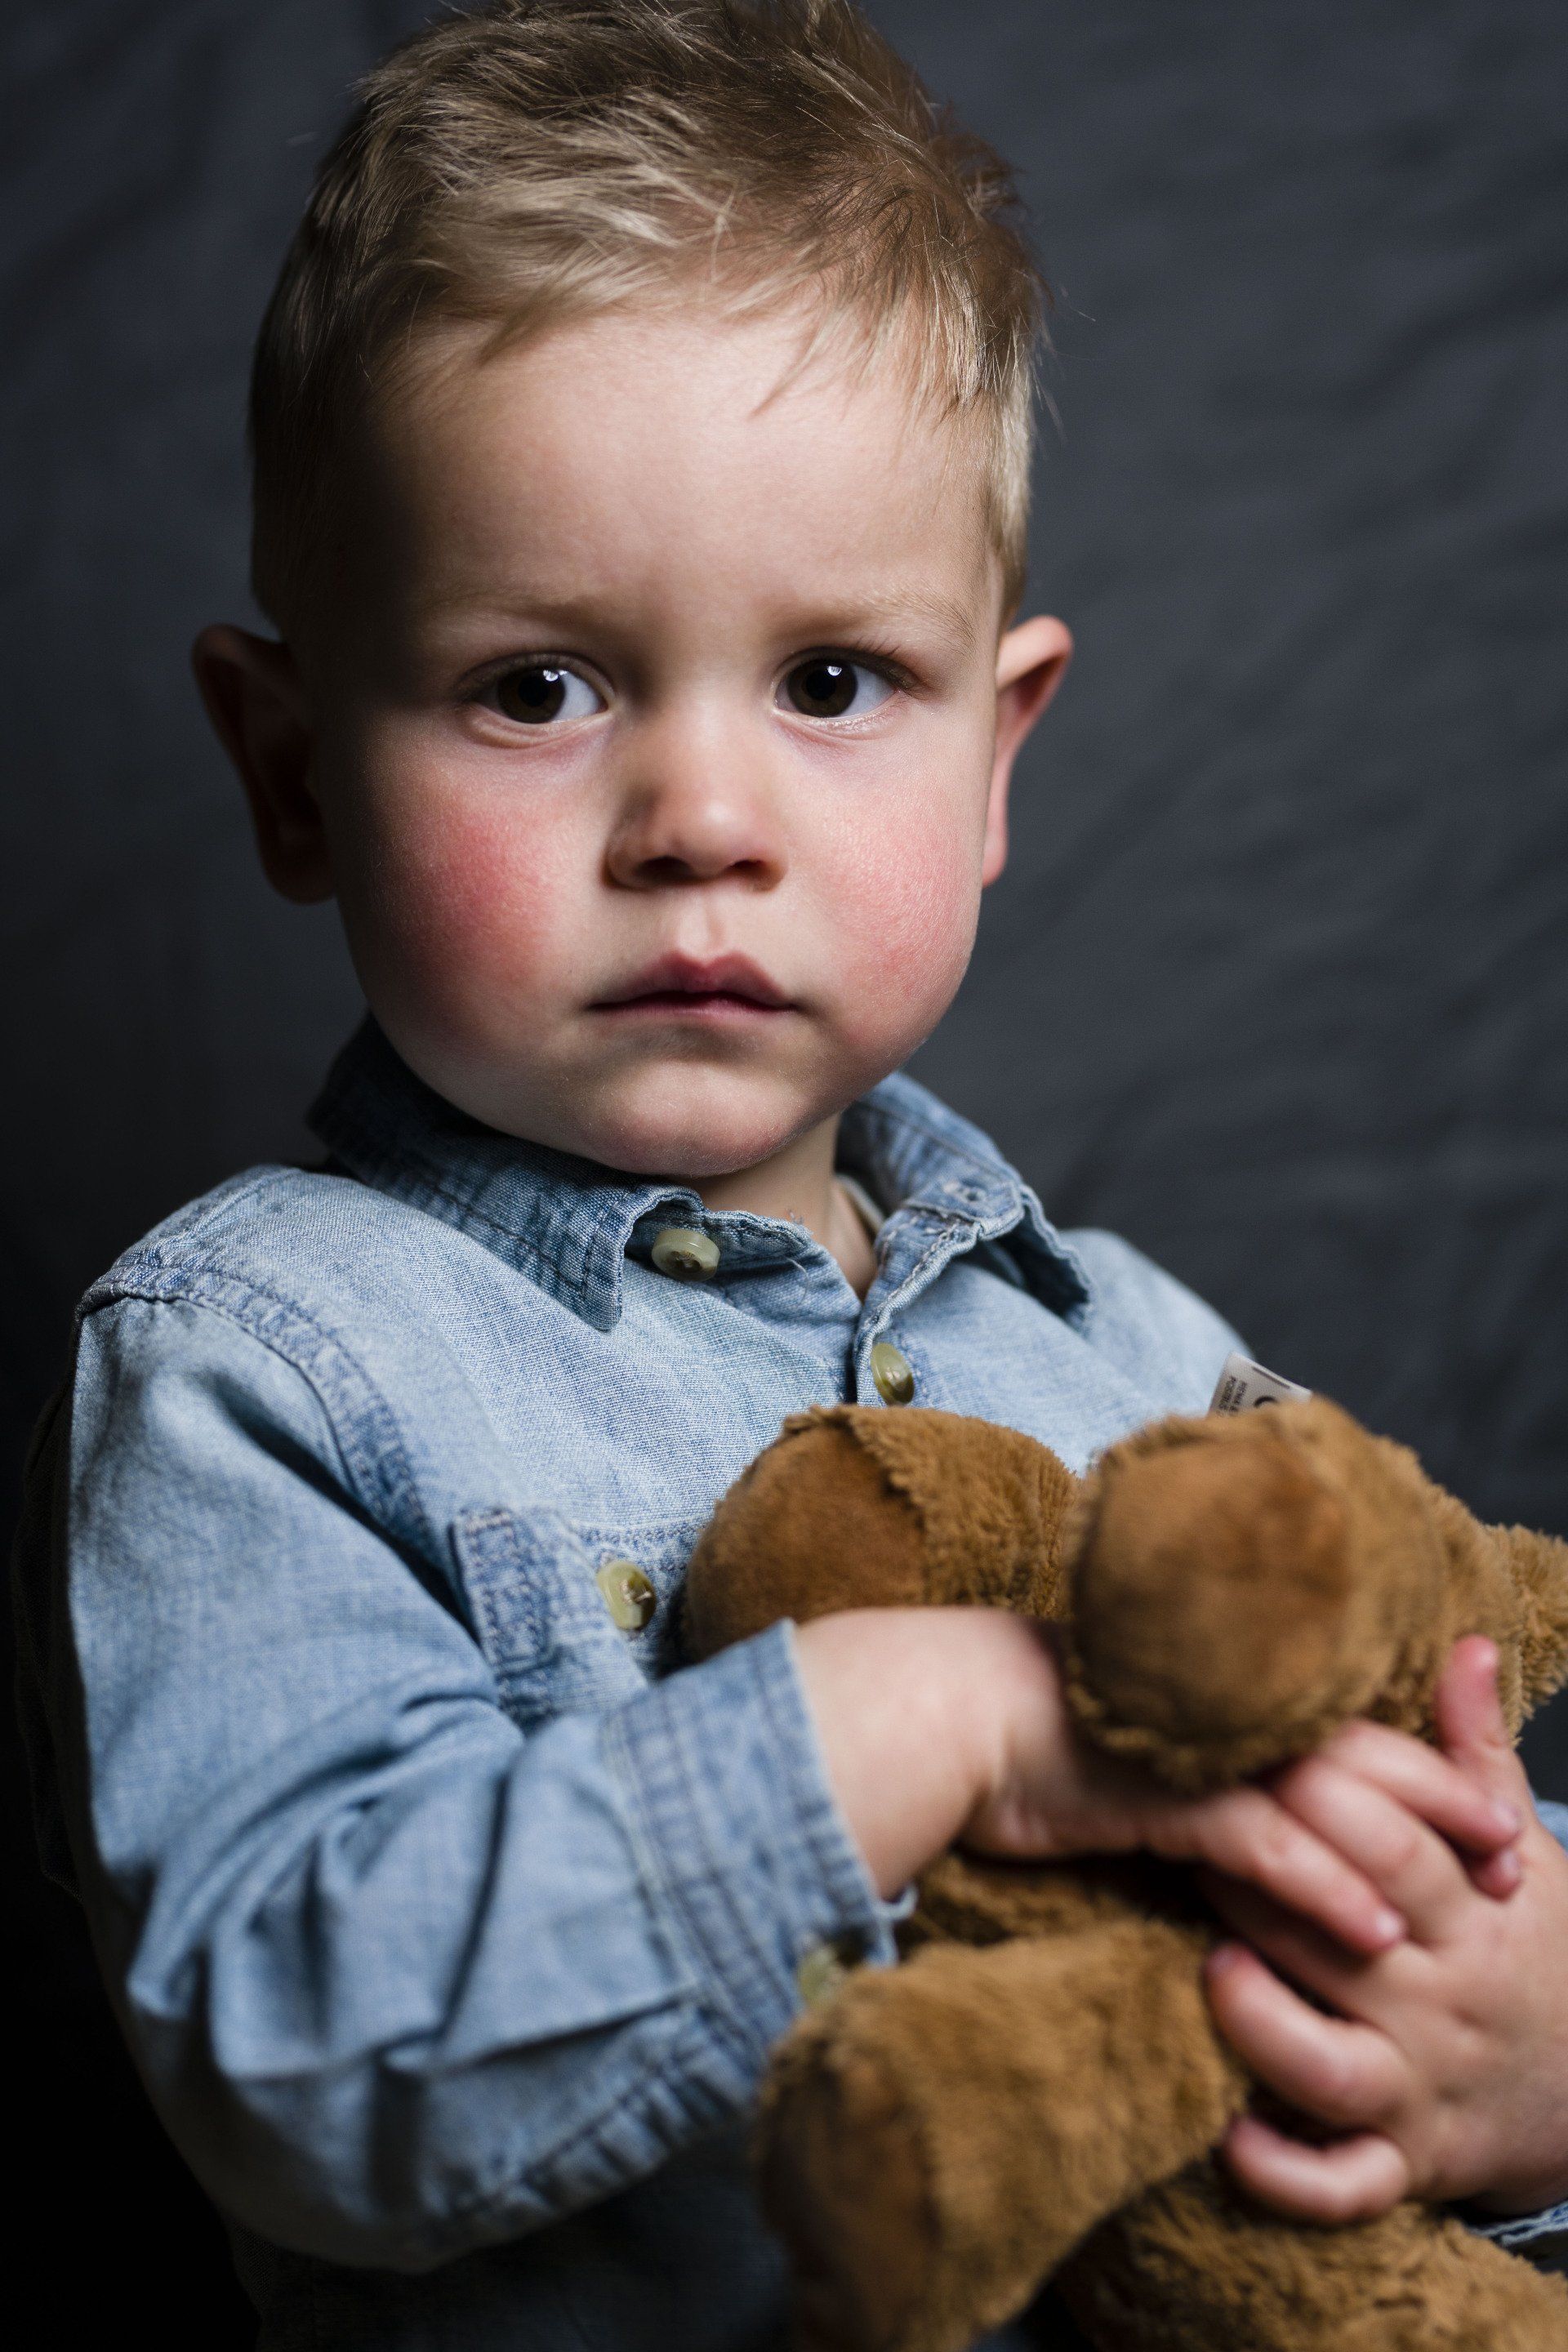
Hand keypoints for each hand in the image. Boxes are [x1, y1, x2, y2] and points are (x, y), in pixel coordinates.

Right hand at [794, 1609, 1511, 1954]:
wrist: (947, 1713)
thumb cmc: (1031, 1731)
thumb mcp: (1136, 1745)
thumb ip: (1201, 1759)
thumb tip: (1249, 1788)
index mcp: (1226, 1692)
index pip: (1352, 1723)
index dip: (1432, 1763)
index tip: (1496, 1811)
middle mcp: (1223, 1713)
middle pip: (1366, 1754)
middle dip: (1450, 1804)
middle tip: (1515, 1861)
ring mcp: (1194, 1750)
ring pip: (1331, 1797)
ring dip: (1411, 1850)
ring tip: (1476, 1901)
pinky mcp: (1158, 1793)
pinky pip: (1261, 1843)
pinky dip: (1325, 1884)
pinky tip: (1373, 1927)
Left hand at [1203, 1636, 1567, 2220]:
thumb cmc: (1530, 1947)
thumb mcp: (1523, 1850)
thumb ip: (1476, 1754)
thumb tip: (1468, 1643)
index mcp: (1469, 1918)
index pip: (1396, 1849)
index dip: (1320, 1801)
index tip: (1245, 1757)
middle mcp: (1439, 2006)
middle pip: (1348, 1941)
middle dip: (1267, 1891)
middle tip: (1181, 1841)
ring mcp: (1417, 2092)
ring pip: (1330, 2069)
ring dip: (1264, 2023)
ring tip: (1209, 1966)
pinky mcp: (1401, 2168)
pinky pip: (1340, 2186)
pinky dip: (1284, 2173)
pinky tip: (1223, 2133)